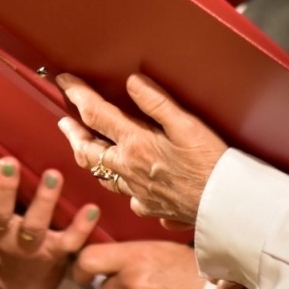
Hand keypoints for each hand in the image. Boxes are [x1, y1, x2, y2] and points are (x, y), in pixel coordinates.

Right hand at [0, 141, 99, 288]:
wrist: (20, 286)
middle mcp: (0, 235)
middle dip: (2, 188)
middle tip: (7, 163)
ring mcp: (27, 247)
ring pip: (34, 226)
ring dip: (44, 202)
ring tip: (53, 176)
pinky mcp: (54, 255)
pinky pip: (69, 242)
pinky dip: (81, 227)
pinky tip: (92, 209)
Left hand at [56, 73, 226, 226]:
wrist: (224, 204)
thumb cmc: (210, 162)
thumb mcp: (186, 124)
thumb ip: (156, 102)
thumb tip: (132, 82)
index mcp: (135, 144)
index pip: (96, 114)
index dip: (77, 95)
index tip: (65, 81)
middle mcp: (129, 169)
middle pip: (88, 150)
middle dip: (72, 132)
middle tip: (64, 121)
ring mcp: (136, 191)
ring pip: (101, 175)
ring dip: (88, 158)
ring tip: (84, 149)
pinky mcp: (150, 207)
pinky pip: (126, 196)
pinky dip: (120, 186)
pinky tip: (125, 184)